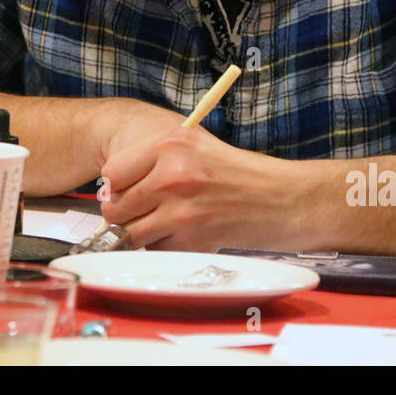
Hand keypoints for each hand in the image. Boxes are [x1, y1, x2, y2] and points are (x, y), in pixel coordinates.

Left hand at [99, 122, 307, 251]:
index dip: (116, 187)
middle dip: (125, 216)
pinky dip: (165, 248)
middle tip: (145, 213)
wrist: (284, 199)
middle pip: (115, 208)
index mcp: (171, 143)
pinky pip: (156, 250)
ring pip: (130, 234)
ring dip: (142, 235)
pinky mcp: (192, 239)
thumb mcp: (195, 147)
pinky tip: (186, 235)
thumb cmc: (239, 173)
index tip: (127, 192)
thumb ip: (153, 161)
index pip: (112, 173)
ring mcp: (181, 210)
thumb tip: (111, 188)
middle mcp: (172, 174)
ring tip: (166, 225)